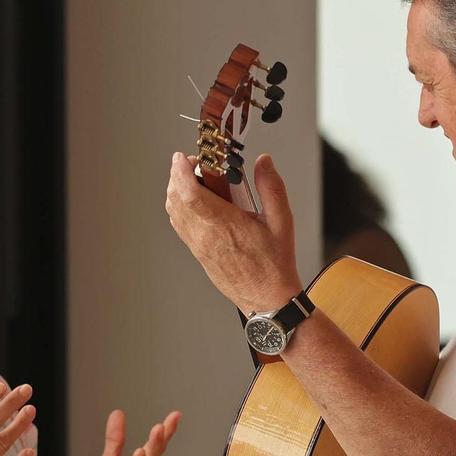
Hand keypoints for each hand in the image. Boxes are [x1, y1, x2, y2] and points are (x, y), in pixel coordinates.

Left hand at [164, 151, 303, 314]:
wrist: (266, 298)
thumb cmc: (274, 264)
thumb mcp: (282, 221)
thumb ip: (272, 188)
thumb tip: (264, 162)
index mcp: (225, 225)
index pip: (191, 194)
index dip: (181, 172)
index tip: (182, 157)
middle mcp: (205, 235)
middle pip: (176, 198)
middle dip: (179, 174)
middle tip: (196, 163)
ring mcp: (198, 244)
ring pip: (173, 210)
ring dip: (177, 189)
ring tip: (196, 179)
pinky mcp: (197, 252)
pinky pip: (179, 224)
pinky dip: (179, 206)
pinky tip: (195, 200)